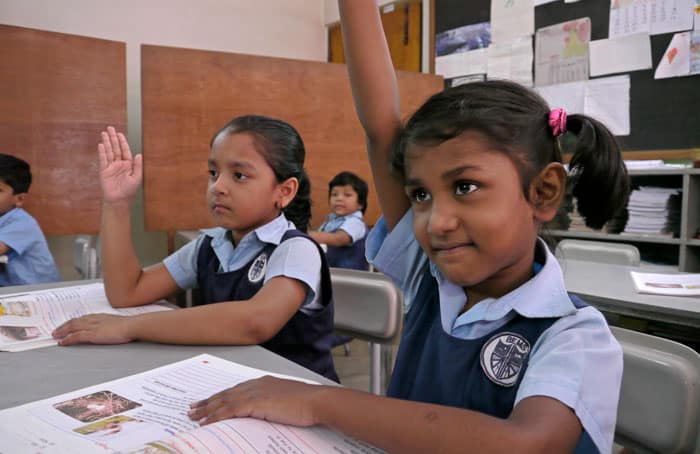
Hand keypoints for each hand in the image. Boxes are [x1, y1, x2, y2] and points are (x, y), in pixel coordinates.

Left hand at [52, 314, 133, 344]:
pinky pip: (76, 336)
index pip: (83, 318)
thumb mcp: (119, 323)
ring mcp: (93, 326)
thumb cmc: (130, 326)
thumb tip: (113, 329)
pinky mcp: (93, 334)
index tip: (68, 324)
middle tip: (56, 330)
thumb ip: (112, 325)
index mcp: (101, 317)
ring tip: (55, 336)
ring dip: (62, 331)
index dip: (74, 321)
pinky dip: (68, 339)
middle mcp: (94, 320)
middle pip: (75, 321)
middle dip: (64, 326)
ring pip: (72, 327)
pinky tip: (62, 342)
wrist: (132, 326)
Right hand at [99, 126, 142, 203]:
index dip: (122, 141)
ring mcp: (111, 167)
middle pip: (116, 148)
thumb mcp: (137, 177)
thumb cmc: (129, 191)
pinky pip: (103, 159)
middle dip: (113, 138)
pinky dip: (102, 152)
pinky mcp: (104, 171)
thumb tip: (139, 154)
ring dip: (107, 142)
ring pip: (109, 152)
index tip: (119, 133)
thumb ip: (138, 166)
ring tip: (104, 133)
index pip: (125, 150)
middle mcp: (119, 164)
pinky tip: (101, 145)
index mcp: (128, 165)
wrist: (119, 200)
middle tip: (110, 128)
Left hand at [188, 376, 326, 426]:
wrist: (316, 401)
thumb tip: (262, 413)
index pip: (235, 390)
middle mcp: (256, 385)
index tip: (208, 402)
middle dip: (208, 402)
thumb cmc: (307, 403)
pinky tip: (207, 423)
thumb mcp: (285, 401)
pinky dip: (216, 416)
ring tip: (194, 417)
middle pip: (225, 394)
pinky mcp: (255, 403)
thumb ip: (271, 404)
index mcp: (263, 383)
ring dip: (207, 410)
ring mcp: (255, 393)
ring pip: (224, 402)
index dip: (220, 397)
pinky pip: (229, 411)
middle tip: (192, 409)